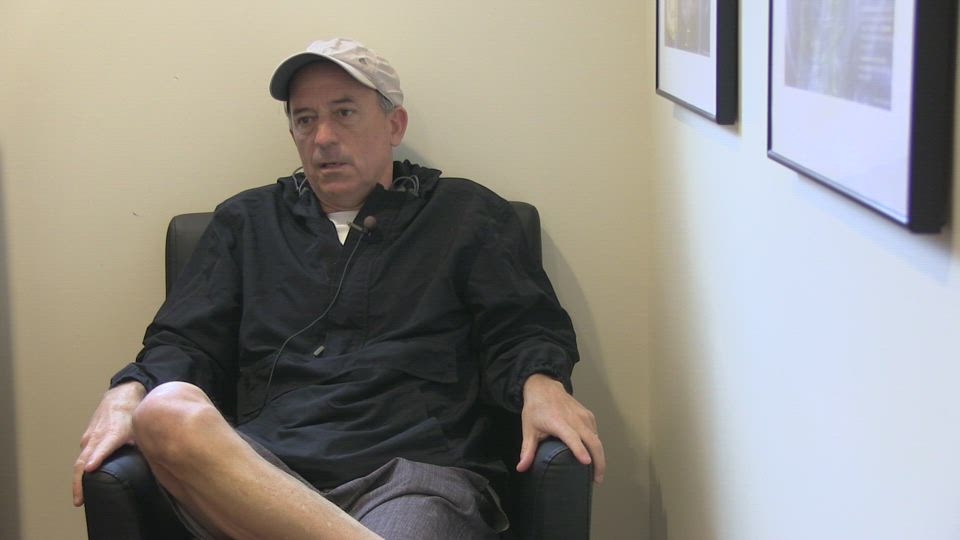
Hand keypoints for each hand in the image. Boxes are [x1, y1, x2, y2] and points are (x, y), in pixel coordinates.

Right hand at [72, 381, 145, 505]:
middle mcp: (98, 436)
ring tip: (80, 497)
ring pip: (80, 460)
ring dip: (78, 478)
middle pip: (83, 461)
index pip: (102, 448)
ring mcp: (90, 437)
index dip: (96, 458)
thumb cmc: (133, 413)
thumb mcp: (141, 426)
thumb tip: (155, 459)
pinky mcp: (87, 437)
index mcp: (112, 433)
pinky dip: (81, 469)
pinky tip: (84, 481)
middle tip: (79, 500)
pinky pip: (83, 455)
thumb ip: (144, 443)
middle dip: (79, 482)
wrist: (121, 395)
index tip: (90, 470)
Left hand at [516, 374, 604, 482]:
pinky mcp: (588, 415)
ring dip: (600, 456)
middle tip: (597, 480)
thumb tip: (521, 468)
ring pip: (597, 439)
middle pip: (592, 441)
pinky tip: (595, 457)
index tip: (587, 463)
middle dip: (598, 461)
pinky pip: (596, 433)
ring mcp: (583, 416)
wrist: (544, 387)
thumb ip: (527, 450)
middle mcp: (574, 419)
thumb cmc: (536, 409)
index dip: (580, 450)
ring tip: (597, 473)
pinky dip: (597, 446)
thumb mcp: (529, 429)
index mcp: (558, 422)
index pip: (572, 437)